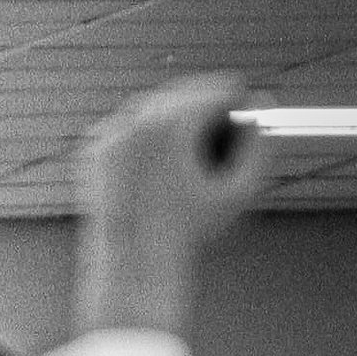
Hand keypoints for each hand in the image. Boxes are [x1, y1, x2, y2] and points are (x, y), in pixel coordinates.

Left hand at [74, 78, 270, 338]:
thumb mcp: (240, 189)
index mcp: (174, 123)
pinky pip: (132, 128)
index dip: (241, 110)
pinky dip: (148, 139)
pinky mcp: (94, 147)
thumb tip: (262, 102)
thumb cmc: (192, 231)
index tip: (244, 131)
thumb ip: (260, 142)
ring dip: (179, 122)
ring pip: (159, 107)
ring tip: (192, 156)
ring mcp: (111, 131)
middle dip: (209, 111)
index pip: (224, 90)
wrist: (132, 265)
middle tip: (222, 136)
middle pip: (189, 91)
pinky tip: (158, 168)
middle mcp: (137, 118)